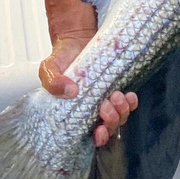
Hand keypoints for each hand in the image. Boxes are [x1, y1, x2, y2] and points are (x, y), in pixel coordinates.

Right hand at [39, 31, 138, 145]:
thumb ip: (52, 82)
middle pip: (110, 128)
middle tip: (105, 107)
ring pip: (121, 116)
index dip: (99, 138)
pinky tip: (128, 95)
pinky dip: (131, 101)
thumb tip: (70, 91)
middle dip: (111, 122)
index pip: (91, 135)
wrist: (74, 41)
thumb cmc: (61, 60)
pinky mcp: (116, 86)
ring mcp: (107, 99)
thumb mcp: (48, 70)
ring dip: (122, 111)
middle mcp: (94, 110)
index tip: (99, 131)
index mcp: (78, 113)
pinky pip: (129, 101)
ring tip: (115, 96)